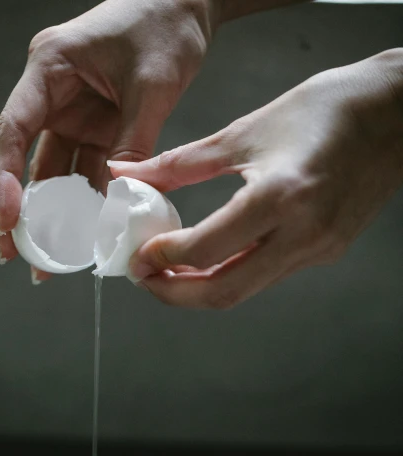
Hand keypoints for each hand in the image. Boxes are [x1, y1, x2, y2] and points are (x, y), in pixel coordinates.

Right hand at [0, 0, 217, 278]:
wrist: (187, 5)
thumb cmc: (165, 23)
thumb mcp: (152, 85)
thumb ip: (132, 142)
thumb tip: (118, 199)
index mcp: (48, 69)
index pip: (12, 129)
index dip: (2, 178)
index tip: (7, 219)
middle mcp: (50, 95)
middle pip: (12, 157)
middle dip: (8, 208)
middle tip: (9, 252)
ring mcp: (70, 115)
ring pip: (46, 174)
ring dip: (44, 218)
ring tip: (43, 262)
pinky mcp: (93, 130)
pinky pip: (80, 175)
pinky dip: (80, 208)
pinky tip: (79, 239)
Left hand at [111, 49, 402, 308]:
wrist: (395, 114)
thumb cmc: (328, 110)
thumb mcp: (245, 131)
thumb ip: (181, 164)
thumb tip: (130, 176)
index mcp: (280, 196)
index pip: (207, 248)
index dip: (164, 257)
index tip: (139, 253)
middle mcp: (302, 234)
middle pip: (225, 292)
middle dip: (176, 293)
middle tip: (146, 278)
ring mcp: (318, 249)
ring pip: (246, 289)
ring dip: (202, 287)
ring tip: (172, 268)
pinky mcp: (326, 252)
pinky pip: (268, 275)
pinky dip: (233, 273)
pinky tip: (213, 257)